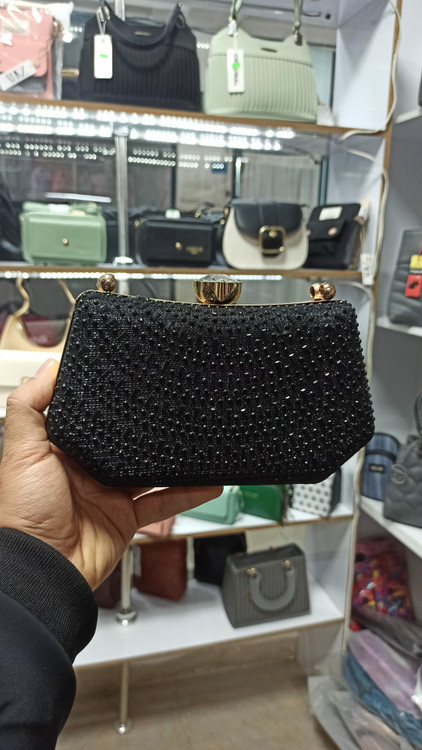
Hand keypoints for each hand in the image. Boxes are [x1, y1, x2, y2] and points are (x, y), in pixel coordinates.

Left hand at [0, 359, 221, 589]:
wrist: (44, 569)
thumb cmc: (25, 514)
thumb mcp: (21, 452)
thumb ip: (30, 407)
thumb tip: (49, 368)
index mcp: (60, 451)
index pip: (88, 418)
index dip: (105, 403)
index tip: (128, 382)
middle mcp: (86, 471)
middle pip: (123, 443)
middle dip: (145, 429)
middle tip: (171, 405)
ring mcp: (109, 494)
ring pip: (149, 471)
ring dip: (173, 459)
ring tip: (196, 438)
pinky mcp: (127, 518)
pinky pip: (163, 502)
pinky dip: (187, 493)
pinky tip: (206, 481)